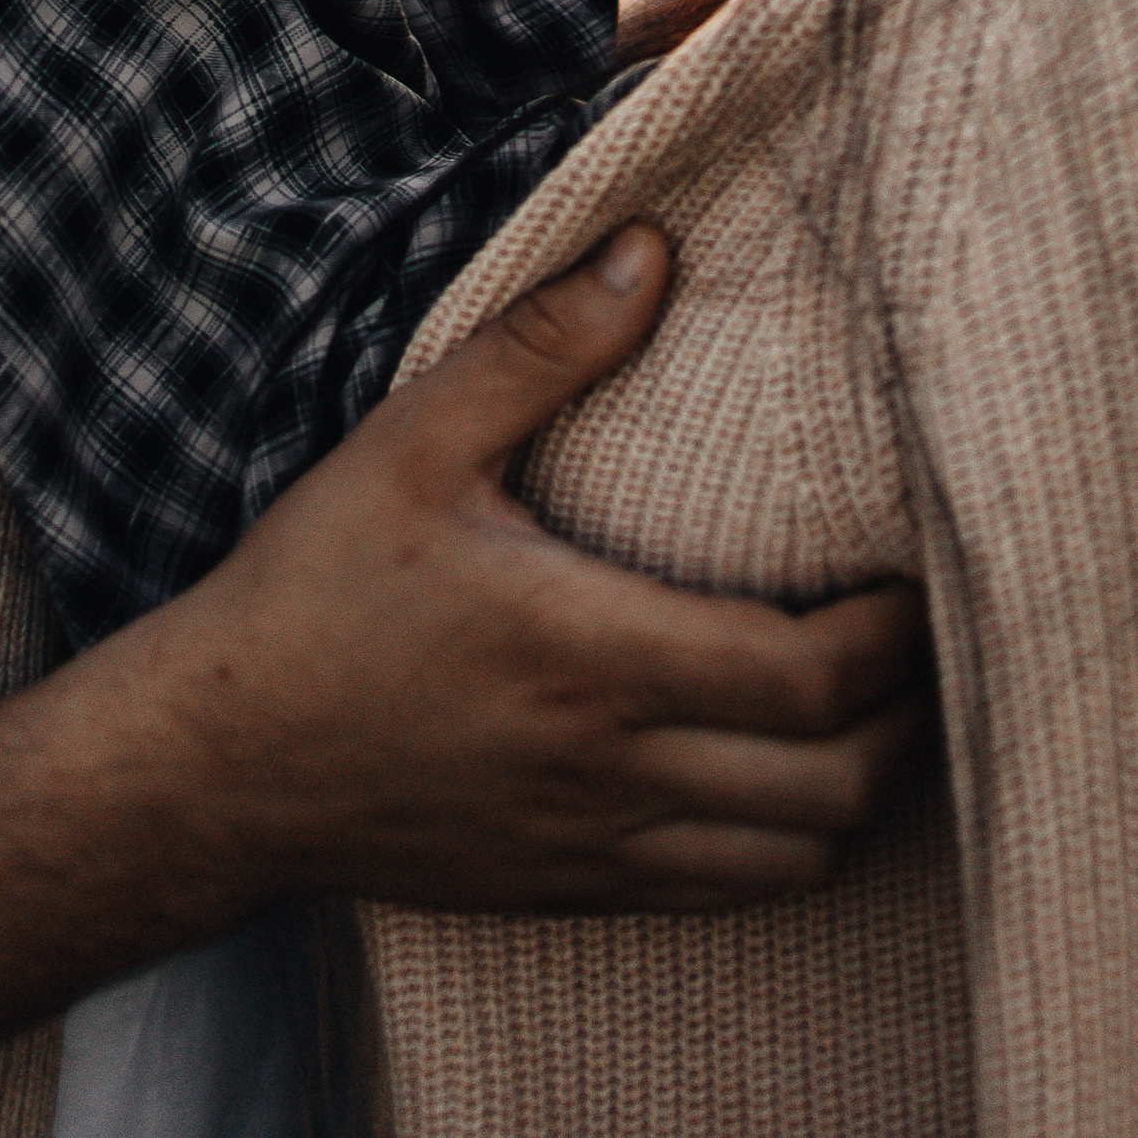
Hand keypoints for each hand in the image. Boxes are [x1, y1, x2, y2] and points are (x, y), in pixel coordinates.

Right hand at [156, 223, 933, 910]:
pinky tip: (779, 764)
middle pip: (838, 784)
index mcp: (589, 654)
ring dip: (859, 783)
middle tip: (920, 628)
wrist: (217, 763)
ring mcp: (597, 845)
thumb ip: (544, 344)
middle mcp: (611, 768)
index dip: (893, 638)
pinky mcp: (573, 889)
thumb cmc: (317, 589)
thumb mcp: (417, 439)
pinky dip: (788, 838)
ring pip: (800, 855)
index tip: (912, 569)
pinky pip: (729, 891)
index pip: (809, 680)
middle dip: (907, 713)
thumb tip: (653, 245)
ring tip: (868, 696)